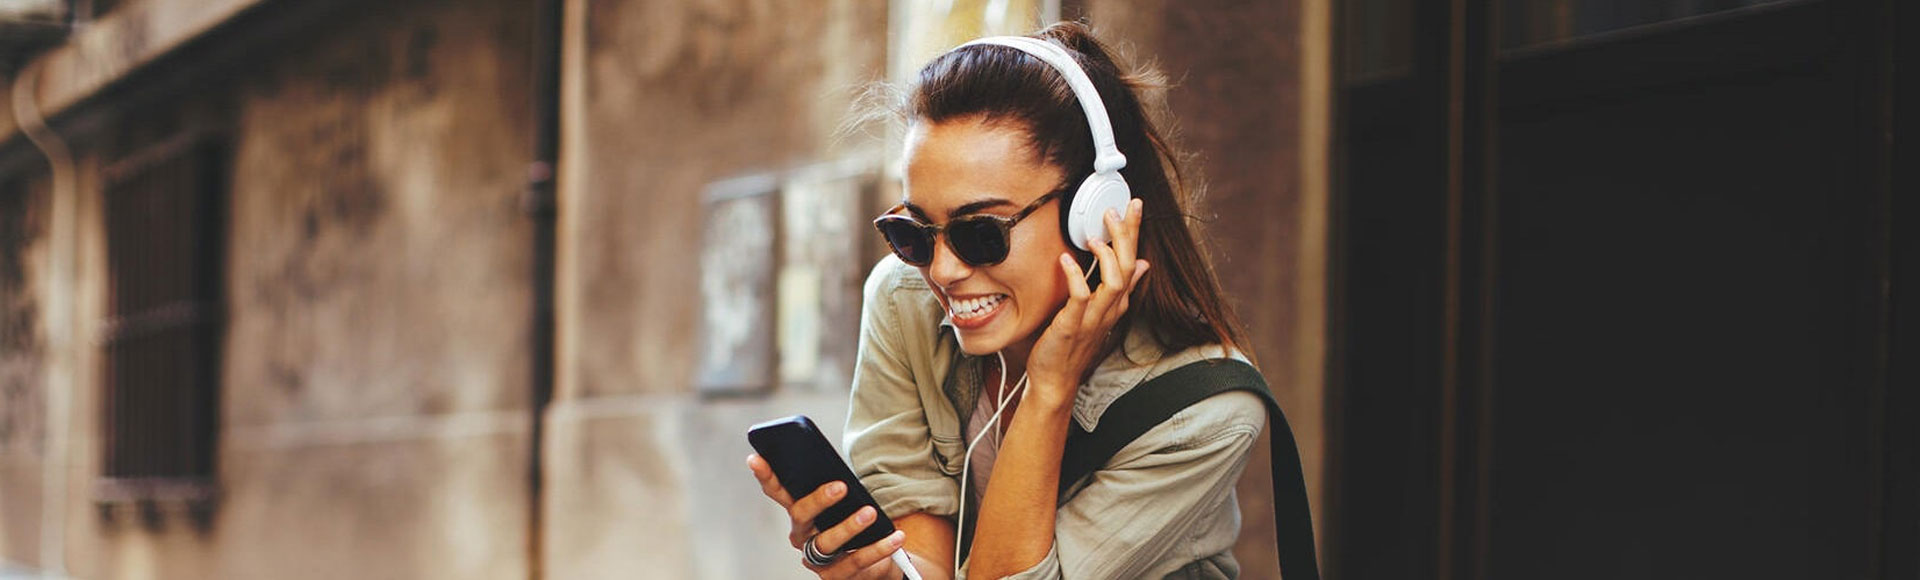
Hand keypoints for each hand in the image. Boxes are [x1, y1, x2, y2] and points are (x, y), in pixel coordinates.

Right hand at [747, 454, 911, 578]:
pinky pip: (857, 560)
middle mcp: (802, 537)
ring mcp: (816, 559)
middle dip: (818, 500)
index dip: (766, 476)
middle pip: (801, 515)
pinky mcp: (836, 576)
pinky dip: (879, 547)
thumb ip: (837, 488)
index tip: (755, 458)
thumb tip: (841, 473)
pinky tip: (896, 536)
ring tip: (870, 513)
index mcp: (799, 513)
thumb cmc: (853, 523)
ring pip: (827, 542)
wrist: (875, 561)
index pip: (777, 492)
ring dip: (849, 526)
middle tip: (841, 486)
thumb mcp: (845, 504)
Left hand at [1027, 198, 1149, 407]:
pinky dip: (1076, 277)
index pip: (1132, 261)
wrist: (1055, 380)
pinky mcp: (1072, 326)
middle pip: (1127, 267)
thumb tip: (1141, 265)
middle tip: (1118, 210)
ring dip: (1107, 255)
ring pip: (1114, 282)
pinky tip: (1066, 260)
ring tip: (1095, 234)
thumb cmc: (1072, 345)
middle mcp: (1109, 309)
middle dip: (1126, 236)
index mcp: (1115, 303)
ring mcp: (1093, 318)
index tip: (1133, 206)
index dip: (1134, 233)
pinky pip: (1080, 298)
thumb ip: (1120, 288)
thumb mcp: (1100, 312)